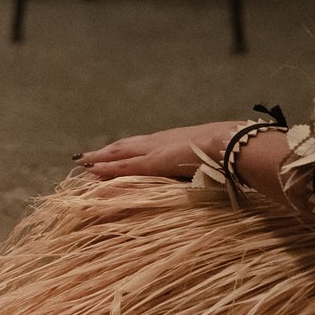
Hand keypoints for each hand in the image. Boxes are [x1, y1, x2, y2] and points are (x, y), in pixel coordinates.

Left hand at [76, 122, 239, 180]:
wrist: (231, 144)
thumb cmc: (227, 152)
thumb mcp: (212, 158)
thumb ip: (204, 164)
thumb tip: (208, 173)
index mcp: (172, 141)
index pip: (142, 145)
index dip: (125, 149)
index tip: (111, 152)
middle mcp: (159, 141)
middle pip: (126, 145)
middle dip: (106, 151)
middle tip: (86, 156)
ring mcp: (156, 150)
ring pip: (120, 153)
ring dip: (100, 157)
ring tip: (83, 161)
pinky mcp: (155, 161)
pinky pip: (126, 166)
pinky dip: (108, 168)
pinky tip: (93, 170)